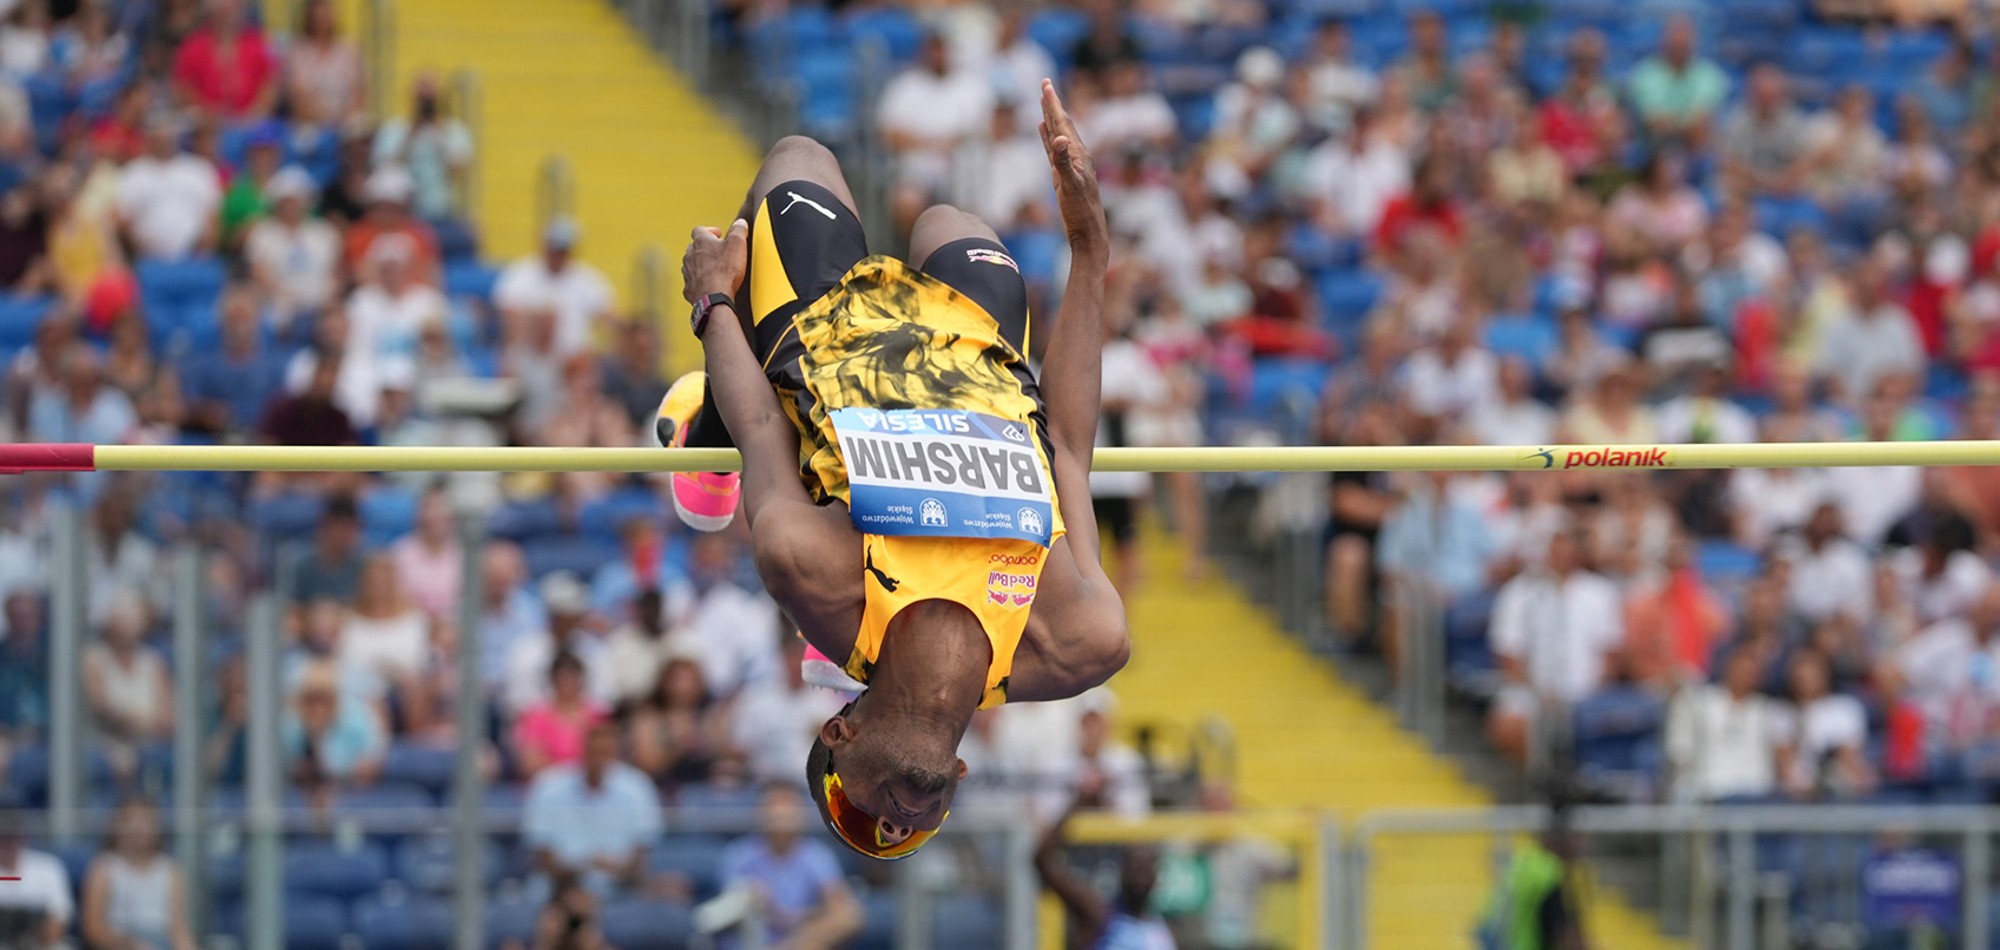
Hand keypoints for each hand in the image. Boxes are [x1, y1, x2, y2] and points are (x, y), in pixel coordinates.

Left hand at [681, 219, 748, 305]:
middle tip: (717, 251)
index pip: (700, 230)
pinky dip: (700, 280)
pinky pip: (692, 281)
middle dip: (705, 247)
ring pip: (691, 263)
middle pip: (694, 246)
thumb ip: (739, 230)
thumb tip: (740, 223)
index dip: (710, 231)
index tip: (718, 234)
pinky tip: (709, 283)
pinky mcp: (689, 288)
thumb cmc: (725, 270)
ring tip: (714, 267)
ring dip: (701, 264)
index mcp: (701, 241)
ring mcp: (687, 272)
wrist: (714, 297)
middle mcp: (690, 255)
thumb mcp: (738, 244)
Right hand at [1038, 79, 1105, 254]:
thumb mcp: (1069, 185)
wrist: (1087, 232)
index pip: (1062, 123)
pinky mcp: (1063, 174)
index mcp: (1077, 153)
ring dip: (1050, 118)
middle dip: (1052, 104)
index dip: (1053, 103)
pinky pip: (1054, 149)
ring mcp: (1070, 164)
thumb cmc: (1080, 211)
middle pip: (1061, 123)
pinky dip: (1048, 136)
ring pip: (1058, 134)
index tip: (1046, 84)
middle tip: (1045, 83)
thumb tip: (1059, 138)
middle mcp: (1076, 155)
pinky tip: (1044, 130)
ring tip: (1044, 102)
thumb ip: (1062, 162)